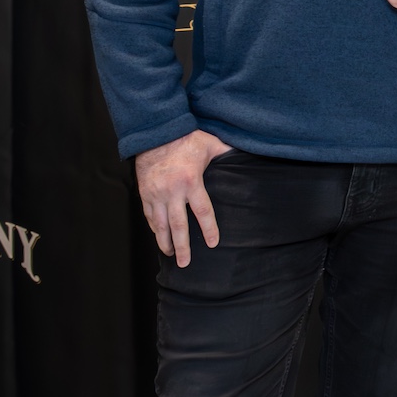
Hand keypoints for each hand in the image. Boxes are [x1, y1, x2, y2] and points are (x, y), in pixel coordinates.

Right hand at [134, 129, 233, 267]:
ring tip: (171, 255)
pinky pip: (149, 215)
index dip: (208, 229)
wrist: (155, 133)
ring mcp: (156, 194)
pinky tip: (160, 237)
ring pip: (160, 224)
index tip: (213, 244)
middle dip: (183, 246)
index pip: (203, 212)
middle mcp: (172, 191)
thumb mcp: (212, 144)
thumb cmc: (186, 138)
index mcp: (192, 181)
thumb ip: (229, 153)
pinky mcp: (145, 193)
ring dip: (165, 242)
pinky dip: (155, 228)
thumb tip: (251, 155)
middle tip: (185, 263)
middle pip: (178, 225)